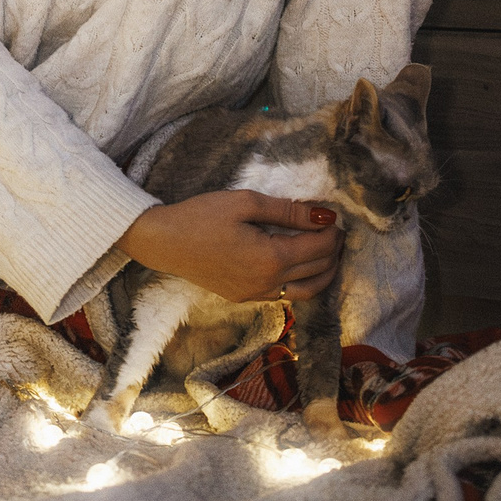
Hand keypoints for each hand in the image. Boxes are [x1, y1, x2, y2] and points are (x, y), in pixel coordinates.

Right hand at [119, 191, 339, 303]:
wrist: (163, 242)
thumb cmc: (200, 216)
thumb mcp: (245, 202)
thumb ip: (288, 210)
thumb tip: (323, 215)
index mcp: (270, 258)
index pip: (318, 247)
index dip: (332, 231)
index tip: (335, 216)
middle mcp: (267, 283)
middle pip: (317, 270)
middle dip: (333, 250)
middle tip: (337, 231)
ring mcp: (255, 294)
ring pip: (307, 292)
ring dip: (324, 273)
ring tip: (330, 254)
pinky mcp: (244, 298)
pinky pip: (285, 296)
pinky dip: (303, 284)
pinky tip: (301, 268)